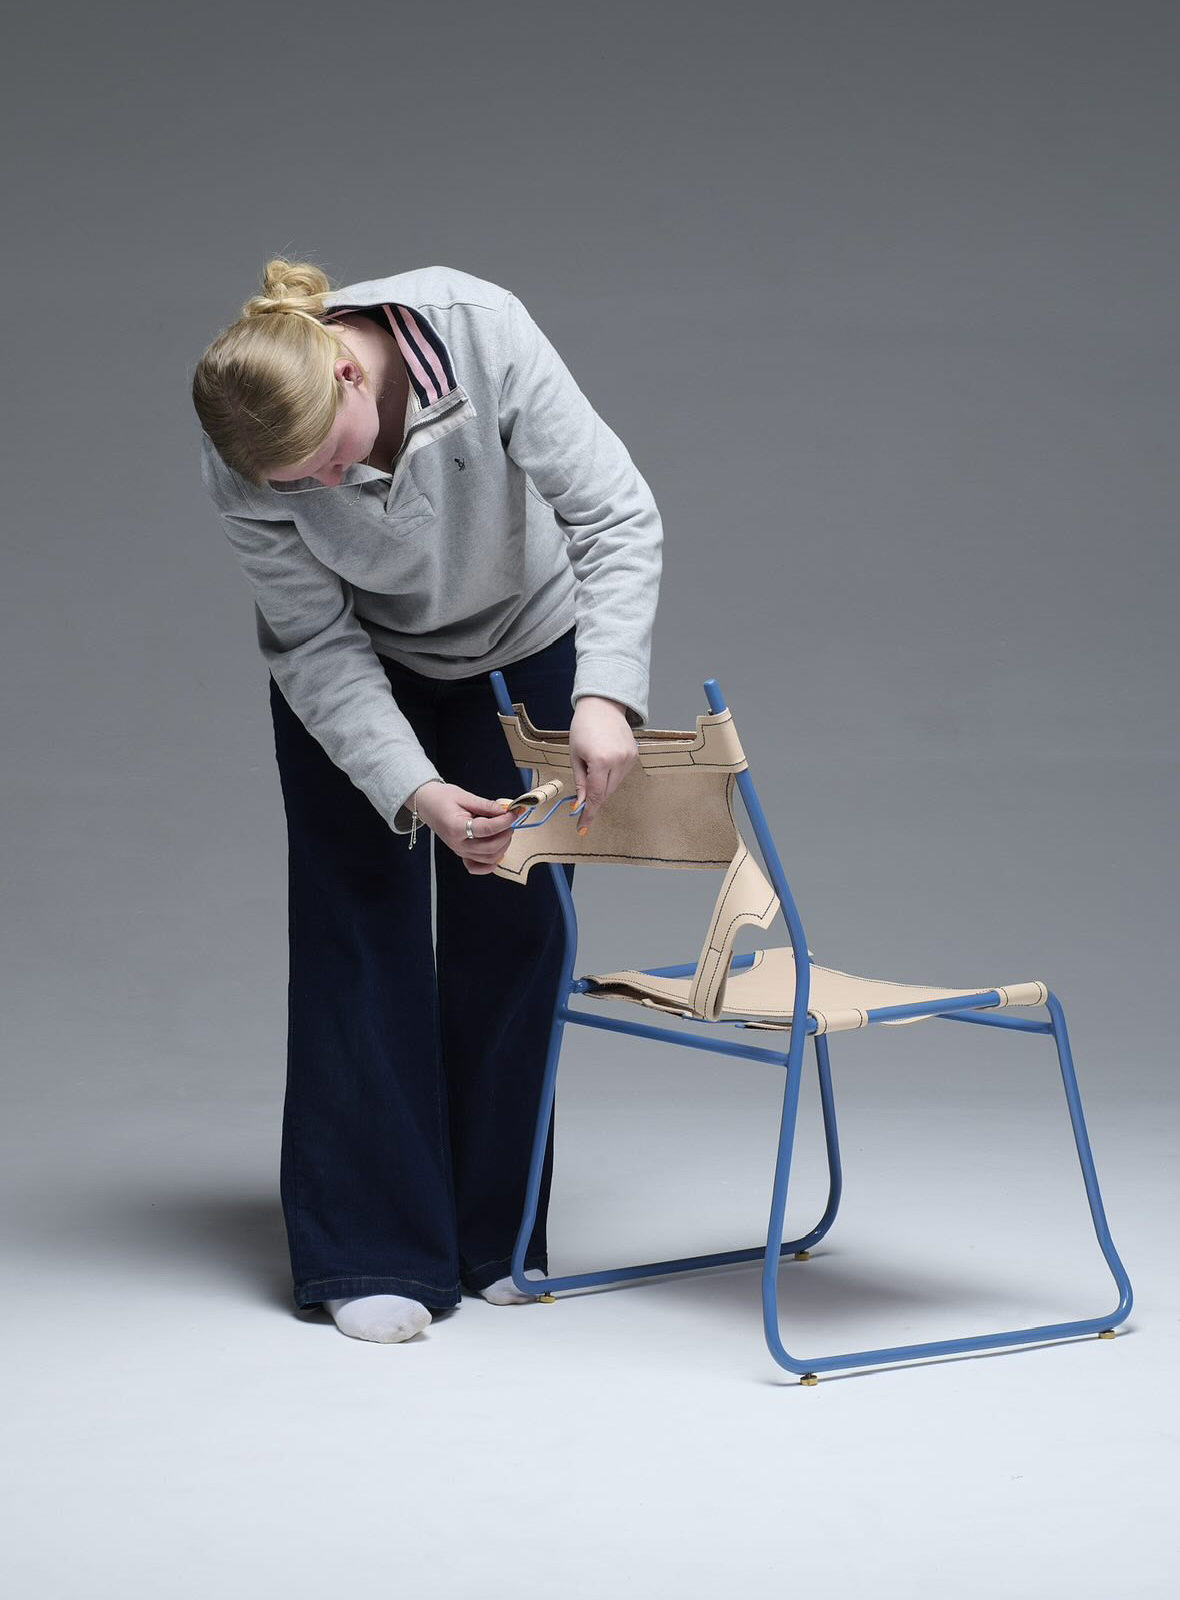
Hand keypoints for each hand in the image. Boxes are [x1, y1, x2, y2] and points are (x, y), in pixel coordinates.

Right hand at [409, 782, 525, 874]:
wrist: (427, 804)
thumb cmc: (443, 798)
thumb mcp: (465, 796)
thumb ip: (486, 806)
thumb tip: (505, 811)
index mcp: (456, 828)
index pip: (487, 829)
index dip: (504, 821)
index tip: (514, 812)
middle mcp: (458, 844)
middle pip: (490, 847)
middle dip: (506, 834)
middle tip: (510, 821)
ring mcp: (459, 852)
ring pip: (489, 858)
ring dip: (503, 846)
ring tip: (505, 830)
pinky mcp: (461, 854)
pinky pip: (477, 867)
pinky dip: (490, 865)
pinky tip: (498, 854)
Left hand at [569, 696, 638, 831]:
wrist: (603, 705)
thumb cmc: (583, 728)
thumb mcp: (575, 755)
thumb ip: (580, 781)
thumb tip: (581, 803)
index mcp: (600, 760)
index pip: (596, 795)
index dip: (589, 813)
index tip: (583, 827)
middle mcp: (618, 761)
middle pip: (606, 792)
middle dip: (595, 799)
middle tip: (582, 802)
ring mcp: (629, 758)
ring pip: (615, 785)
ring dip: (603, 787)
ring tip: (593, 770)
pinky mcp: (634, 756)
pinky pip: (621, 775)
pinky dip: (611, 777)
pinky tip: (604, 764)